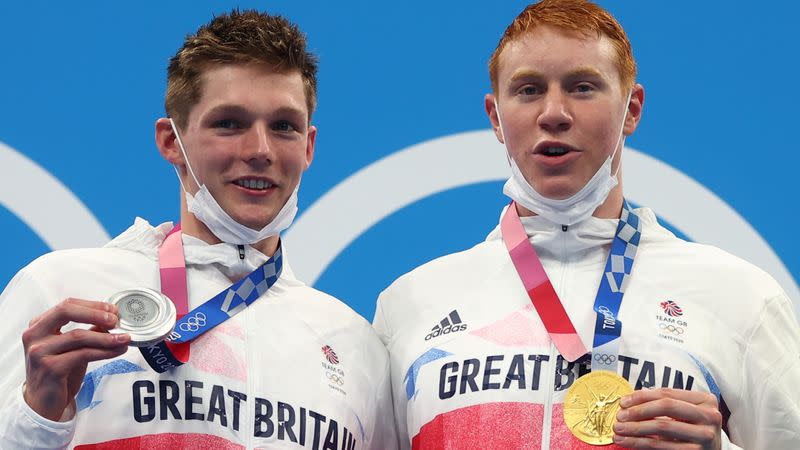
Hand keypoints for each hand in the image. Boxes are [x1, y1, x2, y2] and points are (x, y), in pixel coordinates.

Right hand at [22, 298, 129, 420]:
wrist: (42, 403)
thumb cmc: (58, 372)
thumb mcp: (72, 347)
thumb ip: (88, 331)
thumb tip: (111, 319)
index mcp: (39, 325)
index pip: (66, 305)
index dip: (92, 305)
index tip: (112, 310)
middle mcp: (34, 335)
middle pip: (66, 311)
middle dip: (95, 312)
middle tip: (115, 319)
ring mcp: (39, 352)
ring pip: (78, 336)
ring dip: (106, 336)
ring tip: (124, 338)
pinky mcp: (50, 368)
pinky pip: (83, 354)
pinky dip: (104, 351)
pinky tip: (117, 351)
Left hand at [613, 388, 721, 448]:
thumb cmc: (694, 428)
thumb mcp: (686, 411)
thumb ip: (665, 403)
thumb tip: (631, 398)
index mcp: (706, 400)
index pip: (667, 393)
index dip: (642, 396)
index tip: (623, 402)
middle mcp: (709, 416)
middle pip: (666, 407)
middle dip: (638, 411)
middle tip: (620, 416)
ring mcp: (705, 436)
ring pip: (662, 427)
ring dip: (635, 429)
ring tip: (619, 430)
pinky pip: (663, 446)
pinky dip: (641, 443)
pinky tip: (628, 442)